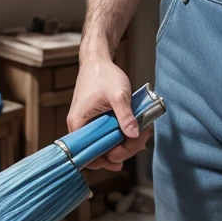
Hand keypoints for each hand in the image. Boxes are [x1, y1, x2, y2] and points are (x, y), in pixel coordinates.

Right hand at [66, 56, 152, 171]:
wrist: (98, 61)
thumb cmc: (103, 74)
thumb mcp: (118, 94)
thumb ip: (125, 115)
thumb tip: (133, 135)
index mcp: (79, 124)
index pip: (89, 155)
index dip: (108, 159)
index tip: (125, 156)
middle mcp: (80, 128)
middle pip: (100, 152)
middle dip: (123, 149)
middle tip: (142, 138)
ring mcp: (88, 125)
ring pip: (106, 144)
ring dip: (124, 142)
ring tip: (142, 131)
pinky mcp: (96, 121)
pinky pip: (107, 135)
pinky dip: (121, 134)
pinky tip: (134, 129)